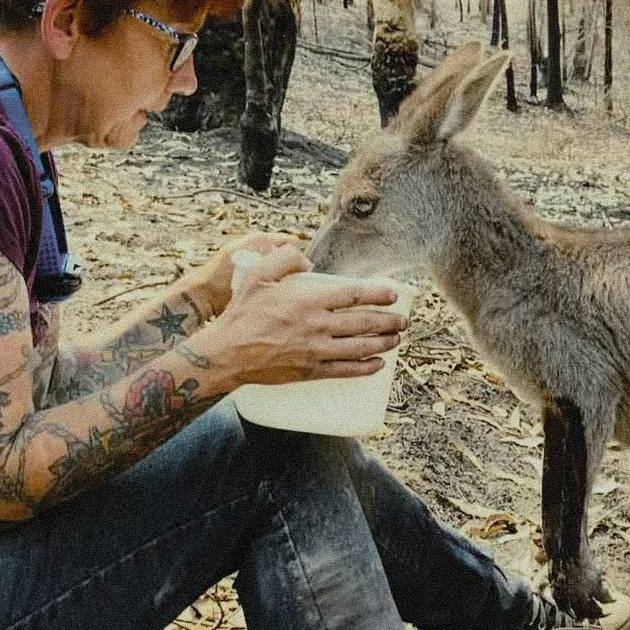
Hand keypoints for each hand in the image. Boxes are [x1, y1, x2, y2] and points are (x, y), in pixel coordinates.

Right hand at [191, 243, 405, 384]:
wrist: (226, 353)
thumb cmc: (242, 313)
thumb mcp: (257, 275)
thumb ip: (284, 258)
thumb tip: (307, 261)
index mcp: (307, 299)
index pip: (354, 294)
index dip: (379, 293)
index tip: (393, 293)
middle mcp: (316, 325)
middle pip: (364, 322)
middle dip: (390, 321)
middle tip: (403, 321)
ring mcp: (315, 350)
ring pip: (360, 347)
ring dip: (384, 343)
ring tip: (397, 339)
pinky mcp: (310, 371)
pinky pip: (346, 371)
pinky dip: (366, 368)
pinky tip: (378, 364)